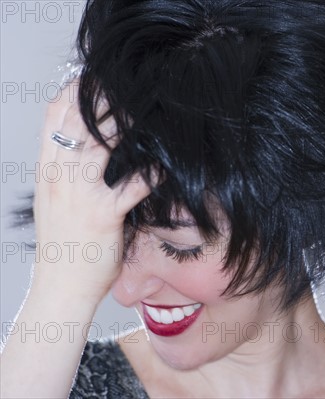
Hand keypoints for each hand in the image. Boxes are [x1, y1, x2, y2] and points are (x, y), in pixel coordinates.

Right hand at [31, 80, 153, 299]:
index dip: (75, 90)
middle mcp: (59, 177)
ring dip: (126, 124)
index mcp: (47, 170)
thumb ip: (66, 173)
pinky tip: (168, 163)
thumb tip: (84, 149)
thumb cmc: (63, 247)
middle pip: (77, 122)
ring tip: (150, 108)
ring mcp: (79, 195)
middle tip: (131, 82)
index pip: (53, 117)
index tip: (96, 75)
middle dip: (102, 96)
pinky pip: (132, 186)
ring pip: (100, 145)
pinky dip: (152, 173)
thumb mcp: (54, 203)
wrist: (60, 289)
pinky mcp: (103, 215)